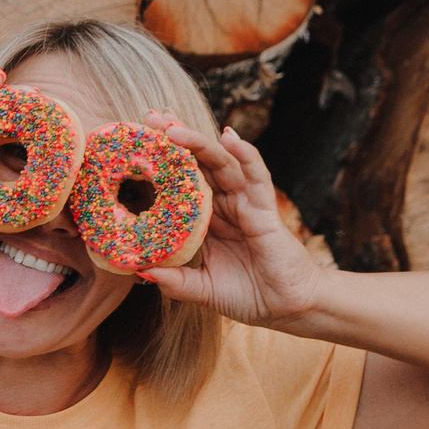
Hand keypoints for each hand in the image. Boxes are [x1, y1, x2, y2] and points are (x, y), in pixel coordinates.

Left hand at [138, 120, 330, 324]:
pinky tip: (230, 138)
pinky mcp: (265, 211)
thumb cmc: (250, 296)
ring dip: (199, 142)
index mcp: (208, 219)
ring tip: (172, 127)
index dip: (163, 160)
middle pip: (199, 163)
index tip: (138, 140)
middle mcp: (225, 205)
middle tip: (150, 118)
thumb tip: (139, 268)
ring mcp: (246, 204)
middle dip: (176, 139)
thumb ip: (175, 281)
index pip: (182, 180)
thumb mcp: (203, 289)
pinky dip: (245, 155)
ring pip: (222, 164)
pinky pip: (256, 177)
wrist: (289, 310)